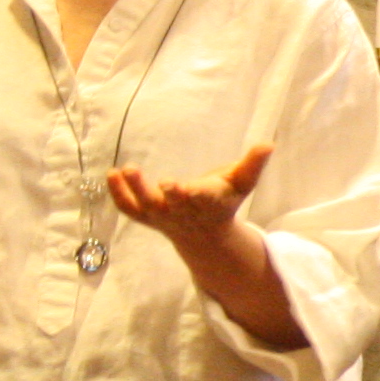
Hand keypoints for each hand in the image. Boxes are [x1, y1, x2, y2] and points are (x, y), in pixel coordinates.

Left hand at [106, 142, 271, 253]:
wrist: (204, 236)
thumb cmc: (223, 202)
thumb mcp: (241, 184)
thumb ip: (253, 164)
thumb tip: (268, 144)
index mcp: (209, 202)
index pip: (202, 198)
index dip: (193, 194)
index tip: (187, 187)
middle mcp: (184, 212)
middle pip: (173, 204)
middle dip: (168, 195)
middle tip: (163, 182)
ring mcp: (162, 216)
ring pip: (146, 206)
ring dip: (135, 190)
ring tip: (124, 169)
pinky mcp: (146, 217)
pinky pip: (129, 209)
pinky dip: (117, 195)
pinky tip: (111, 174)